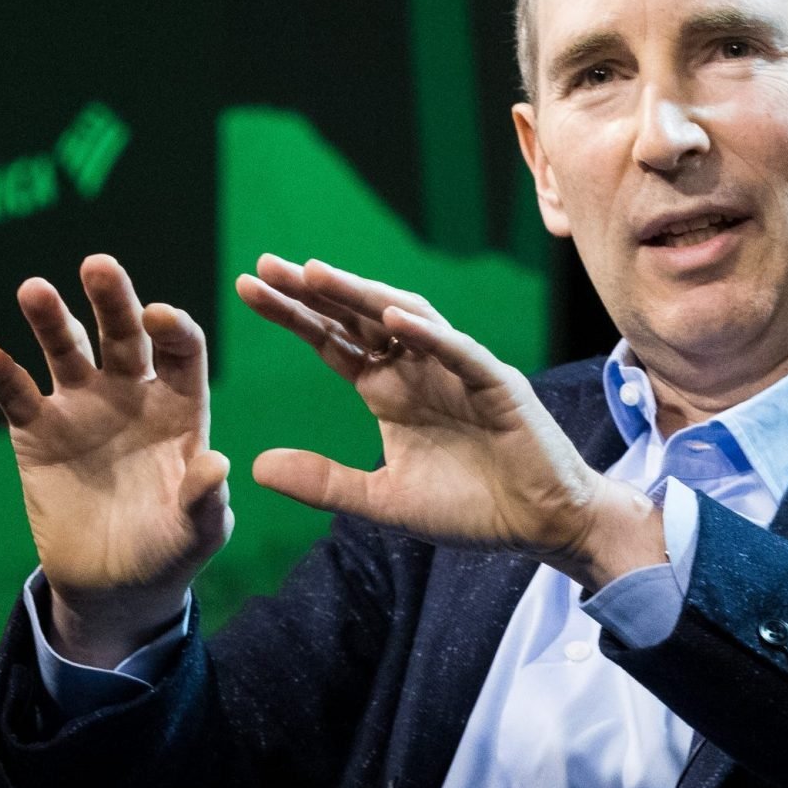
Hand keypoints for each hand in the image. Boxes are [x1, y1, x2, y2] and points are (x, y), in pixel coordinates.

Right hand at [0, 255, 232, 664]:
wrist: (113, 586)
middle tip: (98, 266)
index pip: (182, 352)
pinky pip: (16, 394)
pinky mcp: (35, 430)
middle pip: (123, 333)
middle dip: (113, 298)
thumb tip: (217, 463)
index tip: (159, 317)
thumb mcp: (195, 535)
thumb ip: (205, 500)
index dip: (174, 329)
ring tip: (34, 290)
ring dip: (49, 318)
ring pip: (66, 348)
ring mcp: (80, 405)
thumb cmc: (168, 553)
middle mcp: (130, 392)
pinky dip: (1, 374)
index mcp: (178, 407)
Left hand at [238, 255, 664, 590]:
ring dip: (363, 294)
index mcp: (388, 391)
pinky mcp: (497, 385)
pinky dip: (429, 334)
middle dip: (316, 290)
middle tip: (268, 265)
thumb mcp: (383, 500)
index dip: (293, 315)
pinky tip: (393, 318)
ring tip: (319, 274)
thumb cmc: (470, 507)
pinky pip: (460, 352)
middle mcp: (418, 369)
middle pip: (359, 318)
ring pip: (406, 318)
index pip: (332, 341)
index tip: (246, 288)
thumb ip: (324, 482)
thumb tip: (256, 466)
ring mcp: (458, 370)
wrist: (540, 523)